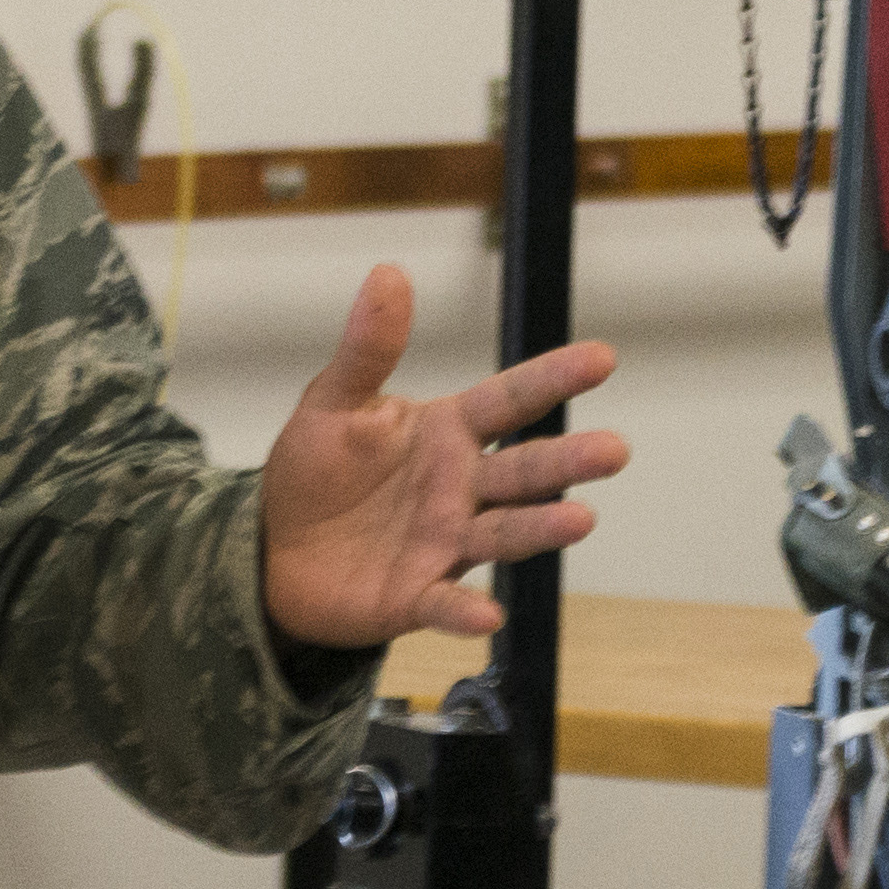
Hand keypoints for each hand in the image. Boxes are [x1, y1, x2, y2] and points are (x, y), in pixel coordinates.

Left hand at [256, 262, 626, 651]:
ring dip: (542, 528)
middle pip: (525, 470)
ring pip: (505, 532)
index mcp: (446, 433)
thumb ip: (368, 349)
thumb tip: (389, 273)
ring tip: (580, 520)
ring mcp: (447, 541)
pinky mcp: (418, 594)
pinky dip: (466, 610)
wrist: (275, 550)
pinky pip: (447, 602)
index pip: (508, 401)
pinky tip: (487, 615)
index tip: (602, 357)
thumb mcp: (333, 402)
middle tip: (613, 451)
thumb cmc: (316, 471)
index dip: (552, 378)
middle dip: (568, 461)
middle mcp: (462, 487)